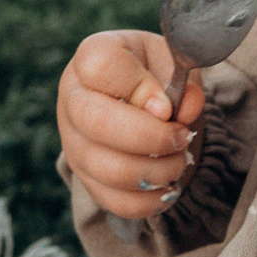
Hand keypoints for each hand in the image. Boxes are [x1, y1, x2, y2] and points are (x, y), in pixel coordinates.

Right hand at [58, 30, 200, 221]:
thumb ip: (182, 82)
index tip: (167, 104)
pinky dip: (148, 200)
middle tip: (181, 136)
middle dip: (151, 137)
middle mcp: (73, 98)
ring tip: (178, 159)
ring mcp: (73, 142)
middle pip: (96, 122)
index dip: (139, 87)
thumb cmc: (154, 76)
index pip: (101, 66)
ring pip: (106, 168)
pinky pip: (114, 200)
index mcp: (92, 56)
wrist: (138, 101)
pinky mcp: (84, 178)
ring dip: (155, 171)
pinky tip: (166, 184)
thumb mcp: (172, 64)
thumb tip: (184, 109)